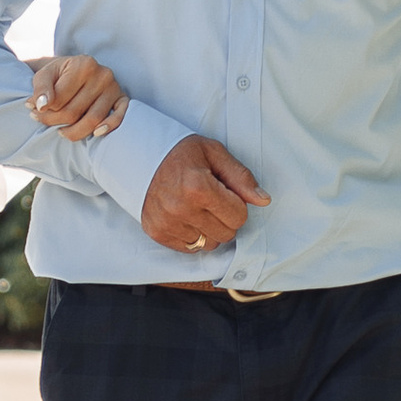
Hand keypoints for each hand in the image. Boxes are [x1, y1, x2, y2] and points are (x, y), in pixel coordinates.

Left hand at [29, 52, 128, 139]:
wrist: (75, 69)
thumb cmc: (58, 74)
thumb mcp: (44, 75)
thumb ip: (40, 89)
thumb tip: (41, 106)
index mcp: (83, 65)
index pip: (60, 99)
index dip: (44, 110)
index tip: (34, 111)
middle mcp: (103, 74)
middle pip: (75, 112)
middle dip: (55, 121)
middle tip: (43, 122)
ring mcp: (114, 87)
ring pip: (93, 120)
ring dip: (74, 132)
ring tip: (61, 132)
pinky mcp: (122, 98)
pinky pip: (119, 117)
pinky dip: (109, 127)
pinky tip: (95, 133)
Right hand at [140, 133, 269, 254]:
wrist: (137, 155)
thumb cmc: (179, 152)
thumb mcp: (213, 153)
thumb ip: (240, 177)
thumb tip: (263, 200)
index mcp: (198, 187)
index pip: (239, 217)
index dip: (236, 204)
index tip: (223, 191)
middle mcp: (181, 209)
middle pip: (226, 234)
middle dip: (224, 218)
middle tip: (210, 199)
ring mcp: (167, 223)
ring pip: (209, 244)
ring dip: (208, 229)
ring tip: (196, 207)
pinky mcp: (156, 232)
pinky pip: (189, 248)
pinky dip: (192, 235)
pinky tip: (184, 216)